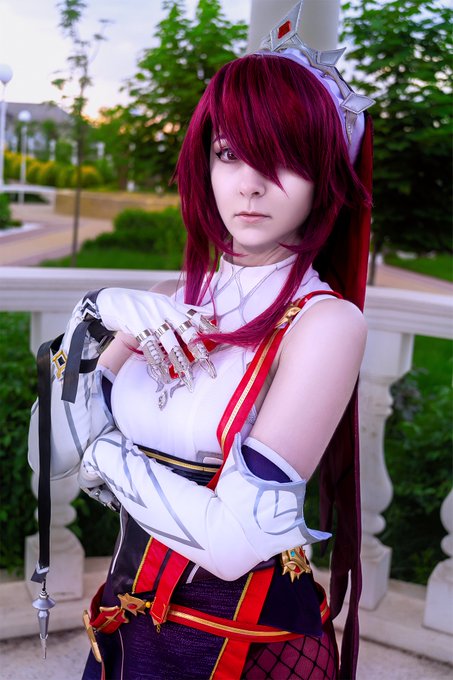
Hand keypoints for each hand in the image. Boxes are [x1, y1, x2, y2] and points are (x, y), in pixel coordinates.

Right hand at [92, 289, 216, 389]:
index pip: (194, 315)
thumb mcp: (163, 303)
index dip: (208, 327)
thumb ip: (184, 310)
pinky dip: (158, 364)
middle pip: (186, 331)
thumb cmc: (140, 304)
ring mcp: (150, 318)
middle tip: (210, 367)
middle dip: (199, 350)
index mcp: (172, 304)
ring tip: (188, 378)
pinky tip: (164, 375)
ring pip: (169, 343)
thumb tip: (208, 314)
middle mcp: (164, 310)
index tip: (221, 339)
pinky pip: (150, 348)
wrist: (110, 301)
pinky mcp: (137, 327)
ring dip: (179, 362)